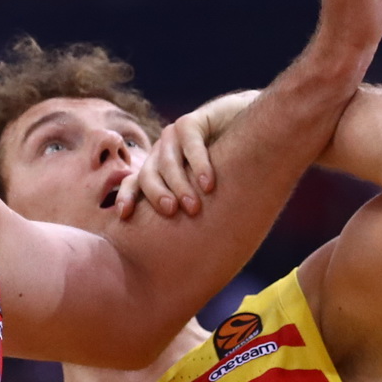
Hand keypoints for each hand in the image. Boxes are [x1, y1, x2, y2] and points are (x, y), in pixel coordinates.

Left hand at [121, 89, 259, 217]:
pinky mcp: (194, 122)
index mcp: (159, 170)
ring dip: (179, 184)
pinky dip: (198, 163)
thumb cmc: (232, 169)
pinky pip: (190, 142)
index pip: (133, 183)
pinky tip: (209, 183)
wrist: (257, 130)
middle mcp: (163, 152)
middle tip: (171, 212)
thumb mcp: (208, 193)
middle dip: (156, 194)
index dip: (126, 197)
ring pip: (167, 160)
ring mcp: (176, 135)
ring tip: (193, 206)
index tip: (124, 216)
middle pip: (147, 174)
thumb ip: (194, 211)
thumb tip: (186, 258)